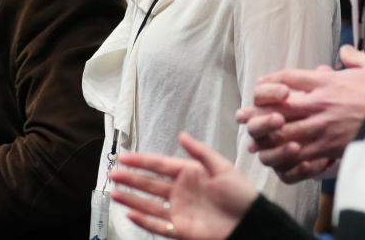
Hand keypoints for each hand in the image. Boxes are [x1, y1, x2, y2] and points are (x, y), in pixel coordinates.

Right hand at [109, 132, 257, 239]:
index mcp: (190, 174)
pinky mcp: (181, 230)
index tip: (124, 156)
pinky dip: (144, 221)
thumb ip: (200, 152)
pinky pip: (158, 226)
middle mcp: (181, 192)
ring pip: (149, 205)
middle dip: (131, 178)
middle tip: (113, 173)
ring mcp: (179, 211)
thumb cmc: (241, 195)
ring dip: (131, 199)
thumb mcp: (223, 167)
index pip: (160, 165)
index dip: (142, 161)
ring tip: (114, 192)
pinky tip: (130, 213)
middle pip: (150, 184)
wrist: (251, 224)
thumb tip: (182, 135)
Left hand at [237, 45, 364, 181]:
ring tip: (254, 142)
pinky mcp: (329, 148)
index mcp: (325, 81)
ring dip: (266, 138)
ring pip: (282, 133)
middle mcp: (318, 104)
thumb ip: (354, 57)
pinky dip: (287, 159)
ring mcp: (322, 127)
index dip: (269, 81)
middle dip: (256, 112)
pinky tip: (278, 162)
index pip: (286, 78)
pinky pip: (301, 156)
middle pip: (276, 107)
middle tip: (242, 116)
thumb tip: (344, 53)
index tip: (260, 85)